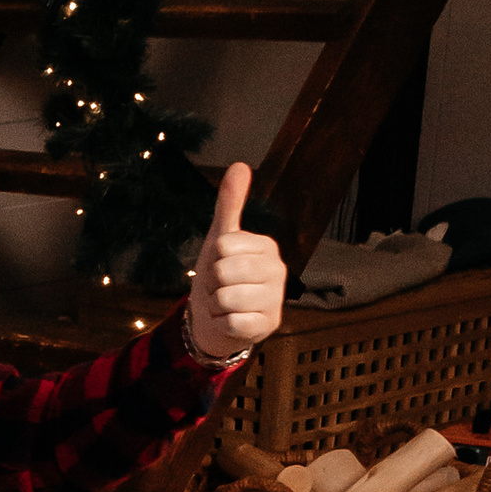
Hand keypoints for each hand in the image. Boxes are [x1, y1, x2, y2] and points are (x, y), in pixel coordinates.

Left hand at [186, 162, 286, 363]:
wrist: (214, 319)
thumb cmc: (220, 276)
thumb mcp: (221, 238)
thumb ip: (230, 204)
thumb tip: (240, 165)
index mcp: (267, 247)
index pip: (224, 245)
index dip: (213, 258)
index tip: (221, 264)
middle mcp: (278, 272)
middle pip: (224, 270)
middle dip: (213, 282)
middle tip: (221, 287)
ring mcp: (275, 300)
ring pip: (226, 297)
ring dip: (216, 304)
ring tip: (226, 304)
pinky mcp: (267, 326)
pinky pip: (232, 321)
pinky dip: (223, 323)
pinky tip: (231, 321)